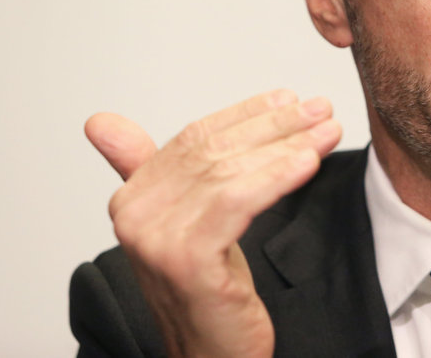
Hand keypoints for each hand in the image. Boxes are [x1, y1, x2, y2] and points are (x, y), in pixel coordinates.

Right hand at [85, 90, 341, 357]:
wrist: (211, 357)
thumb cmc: (208, 291)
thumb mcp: (184, 222)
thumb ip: (153, 170)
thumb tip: (102, 123)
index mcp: (132, 199)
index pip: (194, 138)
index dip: (245, 114)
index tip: (289, 99)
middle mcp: (135, 216)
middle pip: (215, 151)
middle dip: (275, 126)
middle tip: (320, 111)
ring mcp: (157, 239)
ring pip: (230, 172)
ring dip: (287, 146)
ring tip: (327, 132)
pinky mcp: (187, 261)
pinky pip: (238, 202)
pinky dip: (277, 178)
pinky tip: (308, 164)